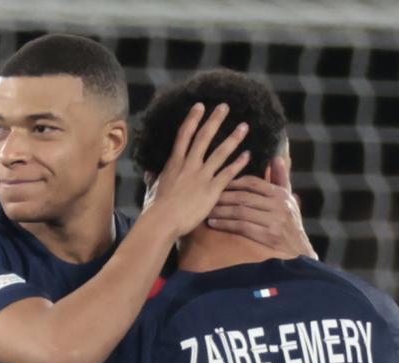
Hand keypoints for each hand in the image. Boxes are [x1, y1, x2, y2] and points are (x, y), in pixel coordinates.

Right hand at [142, 102, 251, 238]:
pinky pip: (228, 173)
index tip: (200, 106)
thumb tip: (151, 175)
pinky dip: (238, 163)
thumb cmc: (155, 209)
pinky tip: (248, 155)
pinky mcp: (212, 190)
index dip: (193, 119)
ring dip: (233, 138)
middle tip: (225, 106)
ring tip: (244, 126)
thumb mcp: (152, 190)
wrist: (163, 221)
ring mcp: (201, 176)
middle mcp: (189, 165)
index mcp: (174, 164)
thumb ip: (154, 180)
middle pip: (204, 137)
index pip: (184, 135)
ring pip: (220, 152)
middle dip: (215, 120)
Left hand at [207, 156, 316, 258]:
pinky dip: (226, 224)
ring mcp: (273, 221)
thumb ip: (281, 178)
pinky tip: (214, 223)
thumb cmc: (291, 222)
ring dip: (221, 211)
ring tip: (208, 211)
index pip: (253, 183)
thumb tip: (277, 158)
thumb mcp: (290, 199)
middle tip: (208, 197)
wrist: (298, 250)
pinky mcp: (267, 236)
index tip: (220, 183)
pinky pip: (242, 227)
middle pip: (244, 197)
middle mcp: (277, 205)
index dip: (234, 182)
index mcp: (280, 194)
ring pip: (241, 212)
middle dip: (223, 197)